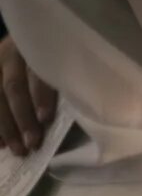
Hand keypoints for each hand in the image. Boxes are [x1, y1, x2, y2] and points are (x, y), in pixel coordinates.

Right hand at [0, 35, 57, 155]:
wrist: (35, 46)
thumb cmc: (60, 62)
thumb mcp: (66, 65)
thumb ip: (66, 84)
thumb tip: (80, 116)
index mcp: (39, 47)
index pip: (38, 72)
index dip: (40, 95)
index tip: (46, 118)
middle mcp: (11, 53)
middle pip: (13, 86)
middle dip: (22, 117)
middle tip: (32, 143)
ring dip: (5, 126)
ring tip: (17, 149)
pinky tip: (0, 144)